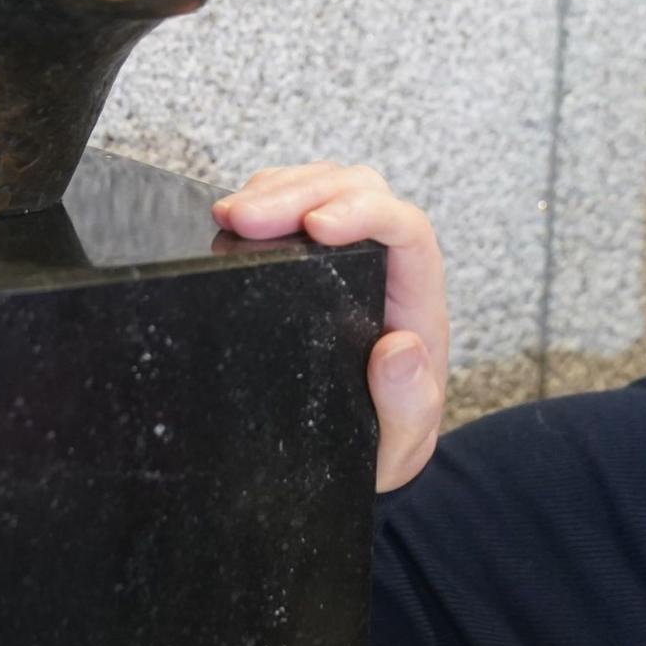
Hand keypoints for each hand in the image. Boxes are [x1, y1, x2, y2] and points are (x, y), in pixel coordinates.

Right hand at [213, 162, 447, 490]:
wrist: (352, 457)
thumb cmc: (381, 444)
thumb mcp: (401, 443)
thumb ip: (408, 406)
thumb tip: (400, 348)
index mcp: (415, 301)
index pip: (405, 229)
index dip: (364, 212)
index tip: (316, 227)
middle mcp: (388, 267)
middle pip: (359, 191)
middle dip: (300, 192)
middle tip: (241, 217)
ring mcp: (349, 257)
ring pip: (326, 187)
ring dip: (277, 189)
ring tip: (230, 215)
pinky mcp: (311, 262)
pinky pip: (296, 204)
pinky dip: (266, 198)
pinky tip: (235, 217)